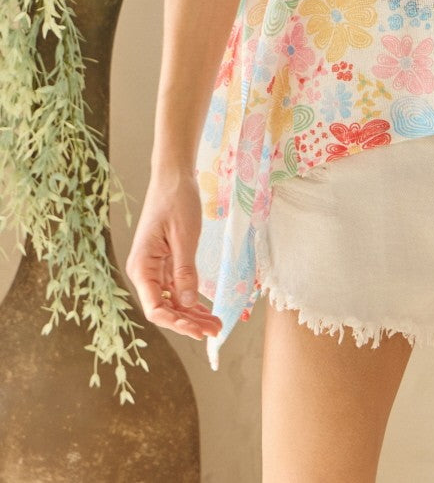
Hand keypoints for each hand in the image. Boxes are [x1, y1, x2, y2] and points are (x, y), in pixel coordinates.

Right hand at [125, 173, 222, 341]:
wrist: (174, 177)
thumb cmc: (176, 201)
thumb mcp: (184, 236)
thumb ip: (185, 271)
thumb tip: (187, 303)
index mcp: (142, 266)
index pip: (155, 308)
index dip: (176, 324)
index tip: (198, 331)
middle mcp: (145, 271)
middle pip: (165, 308)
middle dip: (189, 323)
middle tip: (216, 331)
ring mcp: (154, 268)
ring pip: (173, 301)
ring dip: (192, 314)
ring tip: (216, 324)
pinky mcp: (165, 263)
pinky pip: (177, 288)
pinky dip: (191, 300)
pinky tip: (206, 310)